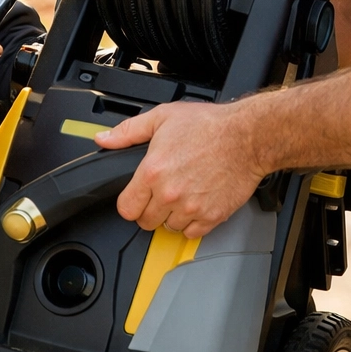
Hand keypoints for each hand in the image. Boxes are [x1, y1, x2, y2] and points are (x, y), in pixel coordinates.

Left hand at [95, 99, 266, 238]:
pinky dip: (192, 223)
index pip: (126, 208)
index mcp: (153, 171)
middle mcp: (170, 193)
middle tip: (161, 192)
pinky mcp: (212, 217)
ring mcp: (191, 208)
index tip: (136, 196)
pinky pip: (192, 234)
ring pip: (169, 228)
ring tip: (181, 194)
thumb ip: (129, 131)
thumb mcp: (162, 117)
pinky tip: (195, 203)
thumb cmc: (208, 125)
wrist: (246, 136)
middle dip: (150, 209)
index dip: (129, 202)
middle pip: (145, 222)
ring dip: (171, 216)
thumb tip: (104, 139)